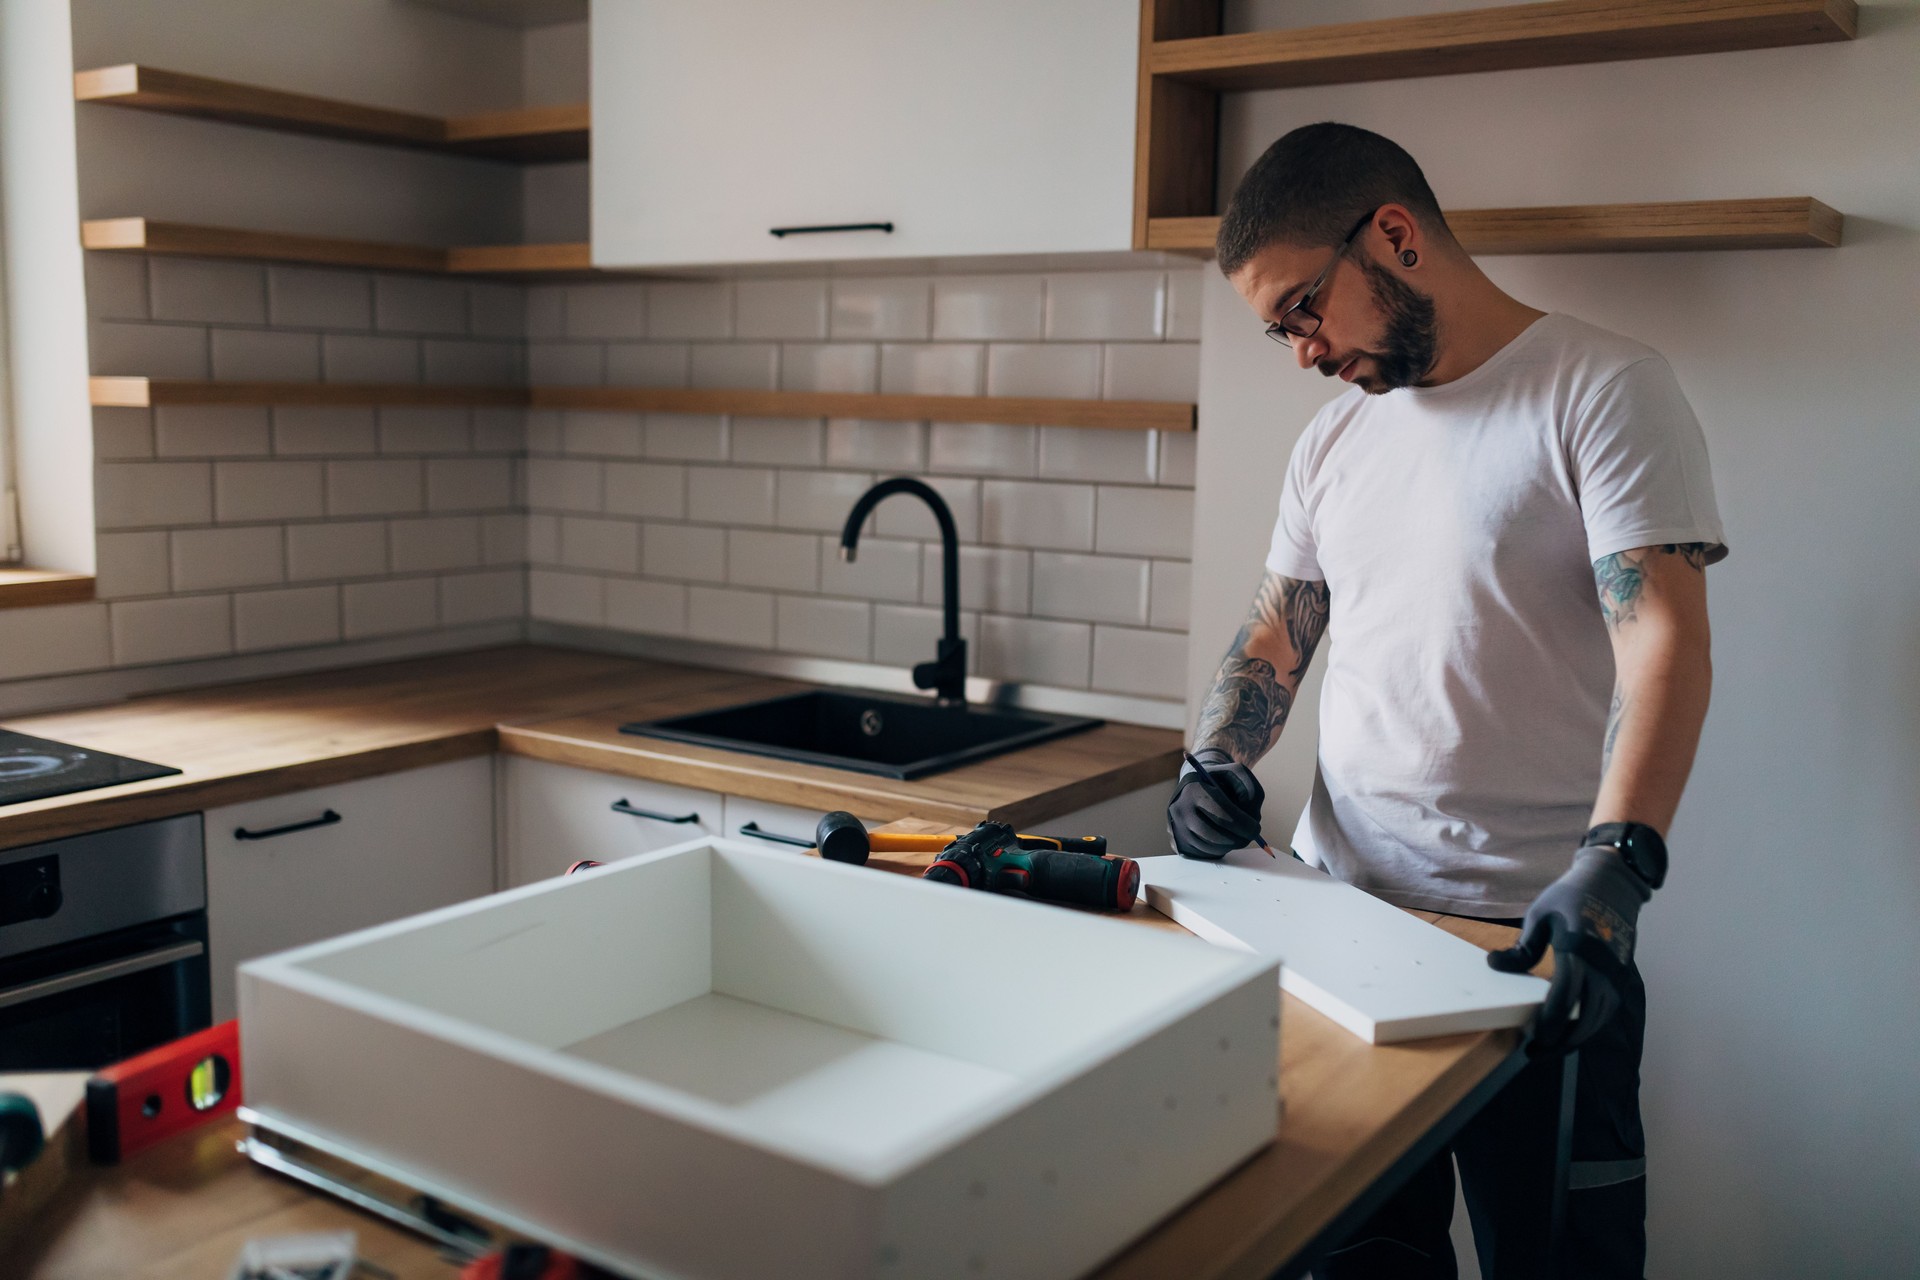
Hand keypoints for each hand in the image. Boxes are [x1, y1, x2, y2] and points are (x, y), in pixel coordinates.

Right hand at [1167, 748, 1265, 859]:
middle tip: (1251, 836)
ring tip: (1239, 835)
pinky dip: (1221, 849)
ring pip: (1210, 847)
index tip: (1256, 828)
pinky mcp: (1179, 841)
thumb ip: (1250, 789)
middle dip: (1239, 838)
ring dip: (1231, 845)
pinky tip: (1226, 838)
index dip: (1243, 824)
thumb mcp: (1236, 774)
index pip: (1221, 813)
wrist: (1194, 787)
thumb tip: (1252, 817)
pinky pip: (1204, 853)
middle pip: (1214, 835)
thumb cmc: (1219, 781)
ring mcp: (1177, 827)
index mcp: (1194, 789)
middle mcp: (1180, 809)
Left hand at [1488, 845, 1652, 1053]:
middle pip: (1584, 1017)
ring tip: (1549, 1047)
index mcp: (1579, 949)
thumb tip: (1494, 966)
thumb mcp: (1539, 915)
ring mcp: (1615, 974)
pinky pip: (1605, 1010)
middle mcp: (1602, 967)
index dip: (1548, 1023)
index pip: (1564, 997)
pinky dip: (1589, 1025)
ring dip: (1575, 1038)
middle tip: (1534, 1052)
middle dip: (1560, 1041)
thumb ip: (1522, 948)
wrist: (1611, 885)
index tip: (1530, 1039)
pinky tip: (1570, 1032)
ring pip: (1598, 1019)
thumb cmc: (1570, 896)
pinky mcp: (1620, 976)